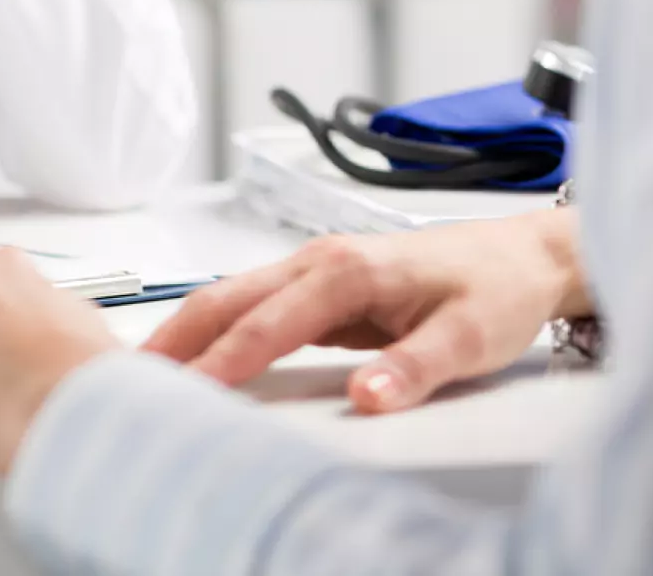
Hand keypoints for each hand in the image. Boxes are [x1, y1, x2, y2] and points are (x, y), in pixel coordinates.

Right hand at [142, 208, 587, 412]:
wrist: (521, 255)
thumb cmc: (495, 289)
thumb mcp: (468, 337)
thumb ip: (413, 368)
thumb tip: (366, 398)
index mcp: (345, 269)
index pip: (268, 322)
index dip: (225, 360)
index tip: (187, 390)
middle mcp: (317, 260)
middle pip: (227, 297)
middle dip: (177, 335)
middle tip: (131, 375)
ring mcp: (312, 268)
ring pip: (232, 295)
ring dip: (187, 328)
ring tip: (146, 366)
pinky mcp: (317, 284)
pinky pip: (252, 304)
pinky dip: (216, 326)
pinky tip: (196, 351)